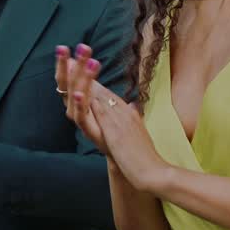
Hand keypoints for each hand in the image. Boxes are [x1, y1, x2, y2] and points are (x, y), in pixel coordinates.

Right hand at [55, 42, 98, 134]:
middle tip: (82, 48)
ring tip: (91, 63)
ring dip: (83, 78)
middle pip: (70, 82)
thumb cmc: (105, 120)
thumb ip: (87, 80)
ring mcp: (78, 116)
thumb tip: (72, 61)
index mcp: (74, 96)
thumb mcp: (98, 95)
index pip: (66, 76)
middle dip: (75, 65)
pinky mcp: (86, 128)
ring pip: (76, 94)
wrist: (116, 146)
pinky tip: (79, 93)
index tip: (64, 47)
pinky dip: (79, 103)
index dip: (63, 63)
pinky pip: (80, 114)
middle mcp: (72, 105)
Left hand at [67, 52, 170, 193]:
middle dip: (86, 74)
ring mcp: (122, 122)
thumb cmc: (146, 156)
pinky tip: (81, 94)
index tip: (82, 66)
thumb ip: (134, 118)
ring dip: (87, 81)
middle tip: (73, 57)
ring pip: (101, 98)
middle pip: (102, 90)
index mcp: (129, 114)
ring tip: (74, 66)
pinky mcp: (117, 134)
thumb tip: (133, 106)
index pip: (108, 93)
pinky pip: (103, 116)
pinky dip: (92, 104)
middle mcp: (125, 113)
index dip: (94, 79)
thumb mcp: (138, 132)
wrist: (155, 172)